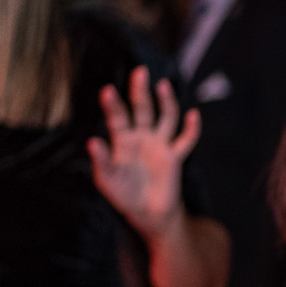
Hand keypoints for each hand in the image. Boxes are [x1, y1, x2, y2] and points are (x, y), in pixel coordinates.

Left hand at [89, 67, 200, 241]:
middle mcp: (142, 138)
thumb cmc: (124, 196)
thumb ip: (102, 160)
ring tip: (163, 85)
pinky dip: (191, 128)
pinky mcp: (174, 157)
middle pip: (142, 109)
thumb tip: (91, 142)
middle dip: (140, 91)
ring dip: (166, 101)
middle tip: (140, 72)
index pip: (118, 117)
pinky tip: (193, 115)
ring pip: (165, 118)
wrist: (148, 215)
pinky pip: (185, 140)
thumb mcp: (107, 180)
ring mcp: (160, 145)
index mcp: (123, 141)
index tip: (107, 90)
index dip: (112, 104)